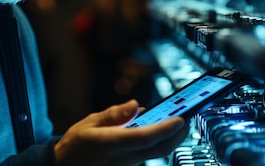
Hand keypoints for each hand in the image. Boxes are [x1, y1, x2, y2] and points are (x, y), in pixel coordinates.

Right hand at [54, 100, 187, 165]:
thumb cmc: (77, 144)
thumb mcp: (88, 123)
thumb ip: (114, 115)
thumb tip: (136, 105)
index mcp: (108, 143)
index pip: (142, 138)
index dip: (163, 129)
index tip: (179, 119)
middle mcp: (121, 158)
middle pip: (157, 150)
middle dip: (176, 135)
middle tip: (188, 117)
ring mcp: (126, 165)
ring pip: (156, 154)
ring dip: (171, 139)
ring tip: (180, 121)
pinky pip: (149, 154)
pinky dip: (160, 142)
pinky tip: (163, 129)